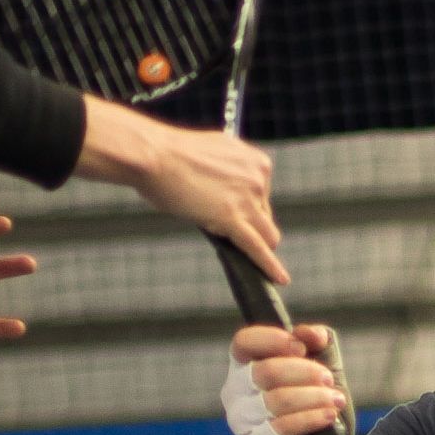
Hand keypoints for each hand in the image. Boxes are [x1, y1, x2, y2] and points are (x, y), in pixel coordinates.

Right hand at [74, 95, 286, 282]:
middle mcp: (257, 178)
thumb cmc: (171, 155)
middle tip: (232, 235)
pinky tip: (280, 279)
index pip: (261, 194)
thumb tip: (224, 188)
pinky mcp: (232, 218)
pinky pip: (257, 248)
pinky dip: (270, 266)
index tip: (233, 214)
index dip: (246, 206)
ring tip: (258, 264)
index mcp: (255, 160)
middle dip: (249, 225)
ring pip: (267, 234)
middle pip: (264, 215)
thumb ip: (225, 172)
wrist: (154, 156)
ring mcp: (247, 199)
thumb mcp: (211, 155)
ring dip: (262, 247)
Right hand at [221, 323, 353, 434]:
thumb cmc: (315, 412)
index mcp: (245, 368)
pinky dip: (310, 417)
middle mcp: (235, 394)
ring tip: (335, 400)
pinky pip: (282, 426)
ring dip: (313, 397)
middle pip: (264, 371)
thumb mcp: (322, 373)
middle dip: (304, 371)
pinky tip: (328, 415)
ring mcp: (242, 423)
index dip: (272, 339)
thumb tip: (312, 333)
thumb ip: (318, 347)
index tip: (301, 346)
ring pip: (276, 399)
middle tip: (328, 380)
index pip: (244, 343)